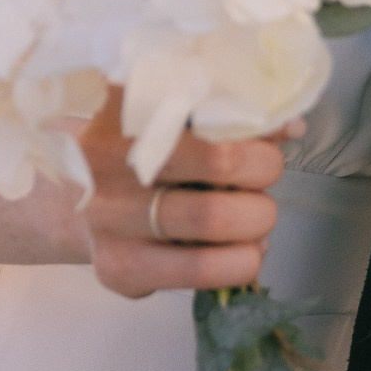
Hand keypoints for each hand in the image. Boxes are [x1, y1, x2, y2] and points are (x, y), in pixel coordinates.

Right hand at [76, 91, 293, 297]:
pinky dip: (242, 261)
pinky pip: (203, 270)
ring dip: (258, 218)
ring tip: (255, 216)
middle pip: (222, 160)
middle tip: (262, 175)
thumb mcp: (173, 123)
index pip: (205, 100)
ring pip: (215, 218)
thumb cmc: (143, 157)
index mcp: (124, 107)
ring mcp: (109, 217)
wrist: (79, 208)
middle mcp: (107, 159)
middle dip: (264, 170)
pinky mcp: (119, 268)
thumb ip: (227, 118)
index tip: (265, 131)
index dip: (250, 119)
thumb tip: (291, 126)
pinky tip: (243, 251)